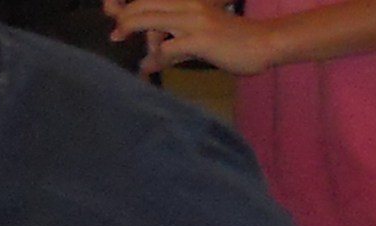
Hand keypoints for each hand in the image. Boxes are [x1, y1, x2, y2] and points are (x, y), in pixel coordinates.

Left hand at [106, 0, 280, 72]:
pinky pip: (167, 48)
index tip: (110, 11)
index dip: (126, 7)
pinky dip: (155, 59)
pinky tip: (150, 69)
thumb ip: (174, 44)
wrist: (264, 42)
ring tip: (136, 55)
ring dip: (135, 35)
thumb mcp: (198, 37)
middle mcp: (187, 4)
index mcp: (186, 2)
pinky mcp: (200, 38)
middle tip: (115, 36)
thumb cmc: (232, 41)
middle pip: (143, 5)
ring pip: (150, 20)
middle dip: (123, 19)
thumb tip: (149, 61)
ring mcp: (193, 20)